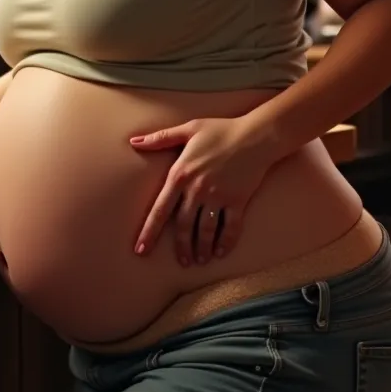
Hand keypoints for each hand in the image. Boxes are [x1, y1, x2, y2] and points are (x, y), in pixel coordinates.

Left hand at [130, 114, 277, 264]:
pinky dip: (225, 242)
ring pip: (205, 230)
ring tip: (199, 260)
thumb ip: (160, 138)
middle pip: (183, 226)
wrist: (256, 135)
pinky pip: (230, 227)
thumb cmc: (221, 130)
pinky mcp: (237, 201)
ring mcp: (218, 197)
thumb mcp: (188, 129)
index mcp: (180, 175)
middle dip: (181, 247)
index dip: (149, 232)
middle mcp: (197, 190)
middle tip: (182, 261)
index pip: (160, 209)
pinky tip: (220, 252)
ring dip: (201, 248)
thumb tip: (134, 141)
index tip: (141, 250)